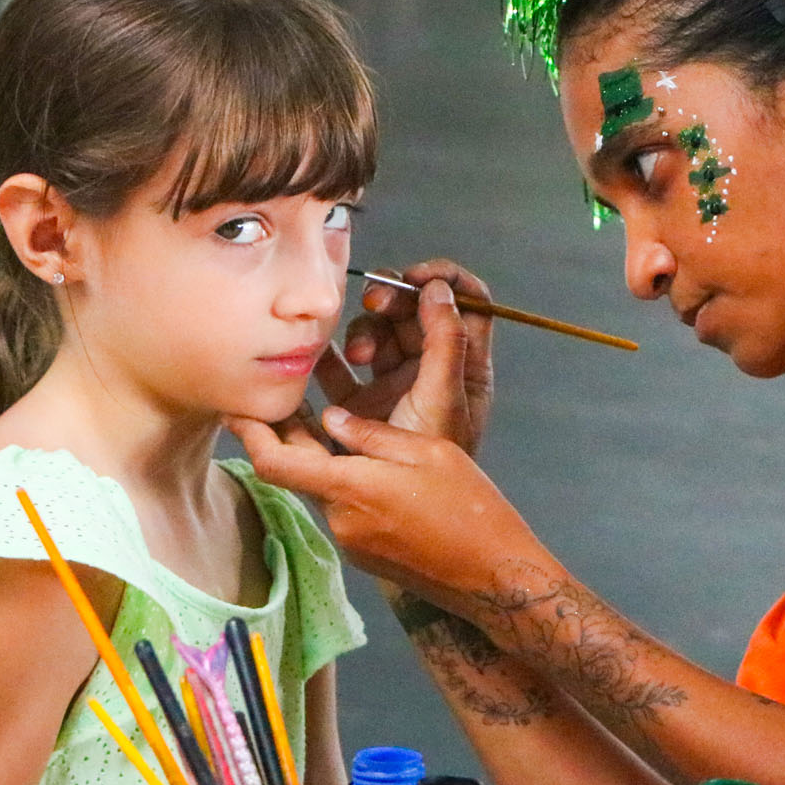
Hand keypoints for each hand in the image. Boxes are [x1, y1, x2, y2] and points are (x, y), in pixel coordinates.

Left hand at [226, 407, 548, 621]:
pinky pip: (343, 510)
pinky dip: (345, 484)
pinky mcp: (365, 555)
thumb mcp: (428, 452)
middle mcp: (340, 520)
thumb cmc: (472, 508)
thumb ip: (371, 435)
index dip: (250, 433)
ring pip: (322, 490)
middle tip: (287, 398)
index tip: (236, 407)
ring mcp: (351, 542)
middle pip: (297, 474)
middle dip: (289, 438)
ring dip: (321, 461)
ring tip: (333, 422)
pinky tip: (369, 464)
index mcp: (351, 488)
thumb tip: (328, 418)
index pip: (275, 463)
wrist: (495, 578)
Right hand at [315, 259, 493, 453]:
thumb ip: (442, 341)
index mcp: (461, 363)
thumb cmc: (433, 454)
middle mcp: (428, 367)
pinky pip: (340, 368)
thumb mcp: (442, 396)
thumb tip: (437, 289)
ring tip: (356, 351)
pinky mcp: (357, 403)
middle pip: (413, 311)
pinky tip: (319, 354)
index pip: (464, 303)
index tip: (416, 277)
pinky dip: (328, 356)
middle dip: (393, 298)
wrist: (398, 507)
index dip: (444, 279)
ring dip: (363, 329)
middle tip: (376, 298)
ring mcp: (391, 383)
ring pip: (376, 332)